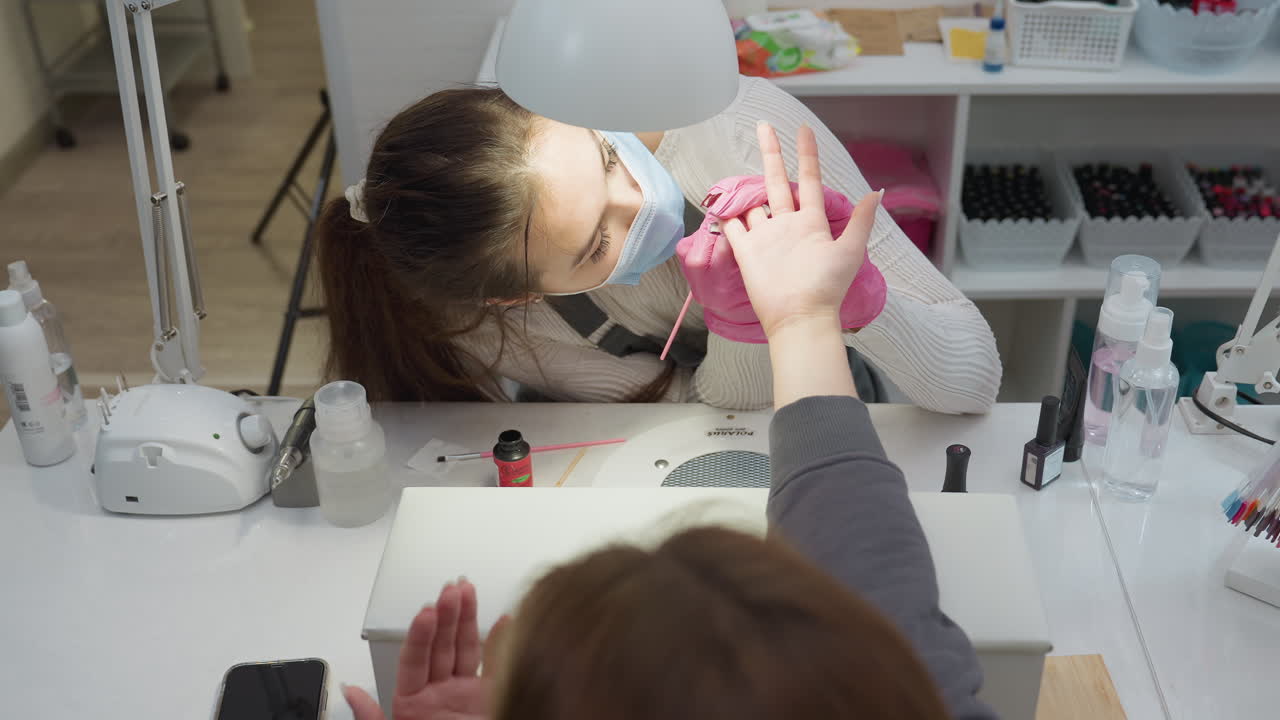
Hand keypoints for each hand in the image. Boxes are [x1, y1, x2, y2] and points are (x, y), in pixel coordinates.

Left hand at [344, 580, 509, 719]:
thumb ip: (374, 719)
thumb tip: (351, 694)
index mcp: (412, 704)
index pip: (414, 660)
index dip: (420, 635)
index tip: (426, 613)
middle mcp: (440, 694)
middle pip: (442, 646)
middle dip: (446, 615)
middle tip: (451, 590)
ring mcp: (468, 694)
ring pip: (467, 647)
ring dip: (468, 617)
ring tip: (467, 589)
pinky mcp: (494, 696)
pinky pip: (498, 663)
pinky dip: (502, 640)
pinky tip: (504, 620)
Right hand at [721, 123, 881, 338]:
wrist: (799, 316)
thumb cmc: (826, 285)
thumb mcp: (850, 250)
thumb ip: (861, 220)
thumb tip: (877, 191)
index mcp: (811, 222)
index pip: (808, 180)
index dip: (807, 154)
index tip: (804, 130)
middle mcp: (787, 225)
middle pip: (776, 181)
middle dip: (772, 153)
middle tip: (764, 125)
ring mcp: (765, 237)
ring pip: (753, 204)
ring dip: (747, 188)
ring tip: (740, 169)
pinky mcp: (747, 251)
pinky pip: (733, 227)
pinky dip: (726, 215)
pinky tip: (719, 201)